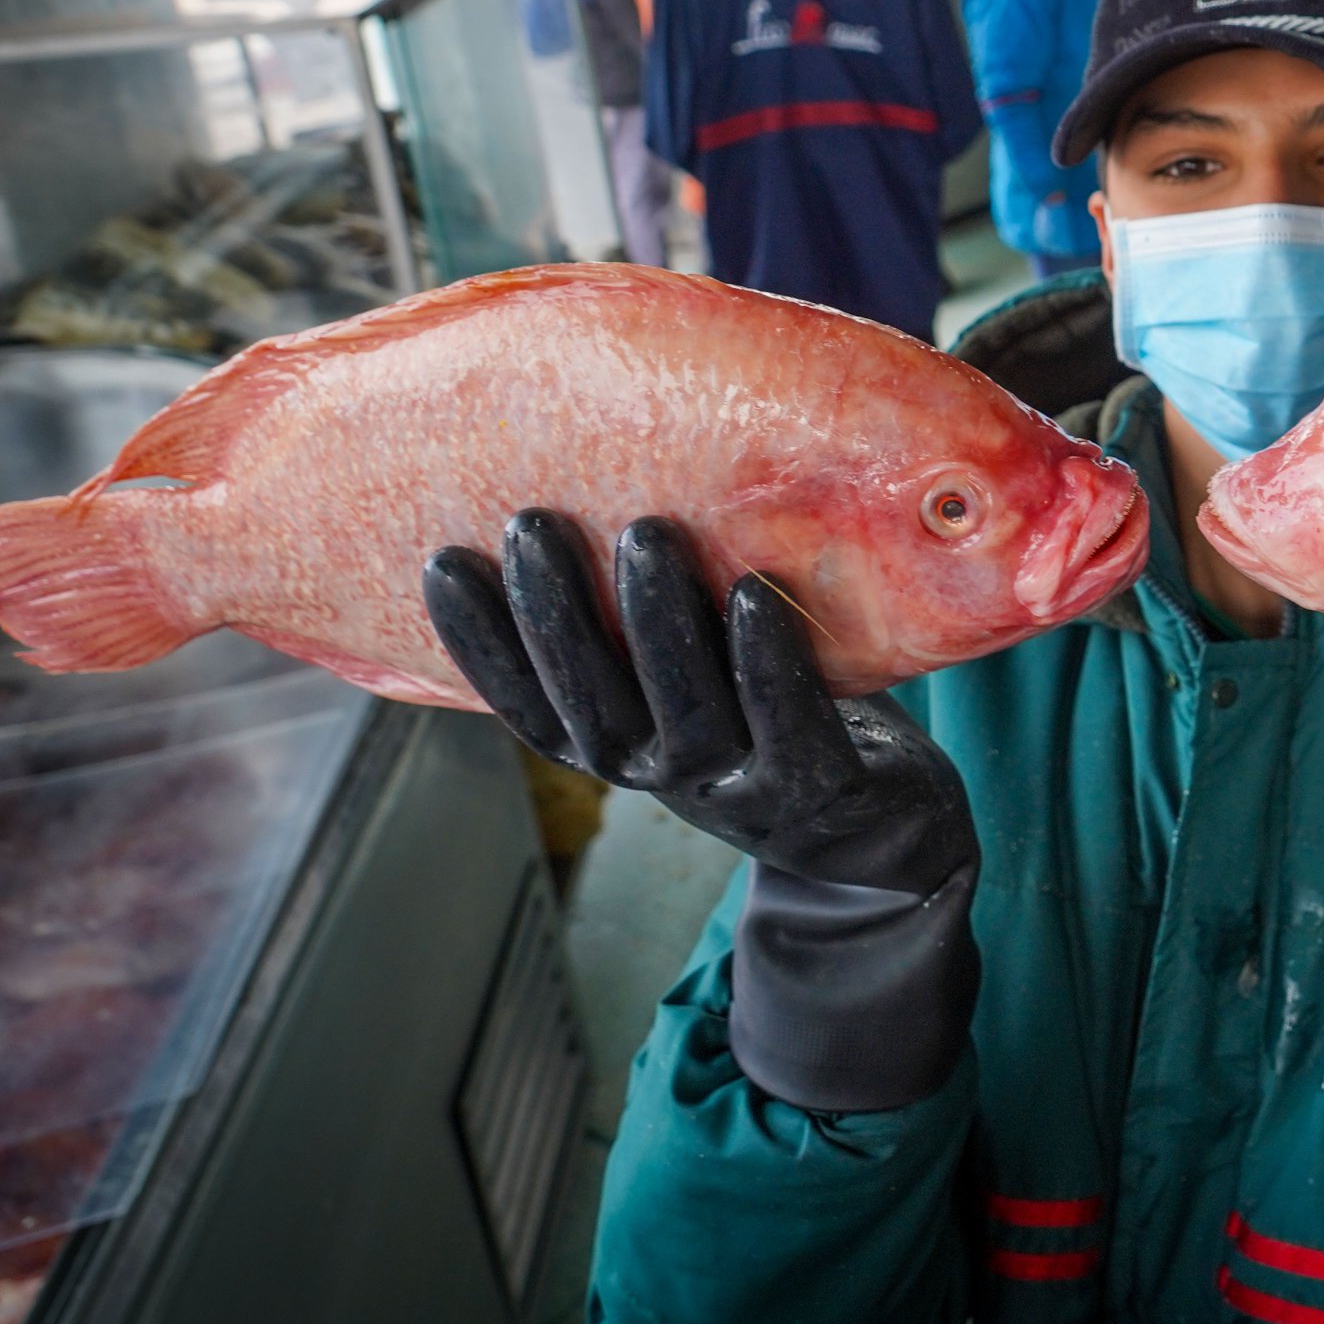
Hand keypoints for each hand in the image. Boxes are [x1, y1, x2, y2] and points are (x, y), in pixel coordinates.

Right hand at [423, 511, 978, 1111]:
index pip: (526, 703)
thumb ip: (640, 618)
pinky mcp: (818, 791)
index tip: (443, 562)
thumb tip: (573, 491)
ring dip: (659, 625)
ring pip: (685, 711)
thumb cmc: (774, 713)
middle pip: (594, 701)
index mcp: (616, 745)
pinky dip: (769, 665)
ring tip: (646, 536)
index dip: (480, 644)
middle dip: (557, 614)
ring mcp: (738, 788)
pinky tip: (756, 598)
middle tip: (531, 524)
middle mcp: (661, 772)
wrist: (880, 833)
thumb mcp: (693, 672)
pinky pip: (789, 728)